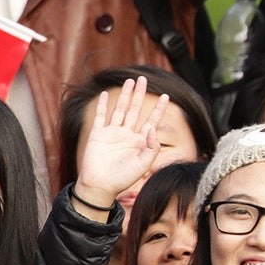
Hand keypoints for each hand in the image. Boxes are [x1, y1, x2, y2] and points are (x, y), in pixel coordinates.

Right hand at [73, 75, 171, 209]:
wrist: (101, 186)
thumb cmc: (124, 178)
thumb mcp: (144, 164)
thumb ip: (152, 146)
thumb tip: (152, 128)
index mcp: (140, 141)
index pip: (152, 120)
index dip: (158, 108)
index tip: (166, 96)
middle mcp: (127, 134)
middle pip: (135, 109)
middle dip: (140, 94)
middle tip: (143, 78)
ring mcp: (112, 133)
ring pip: (120, 109)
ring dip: (125, 95)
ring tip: (130, 81)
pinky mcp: (98, 135)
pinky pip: (101, 117)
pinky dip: (103, 105)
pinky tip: (107, 94)